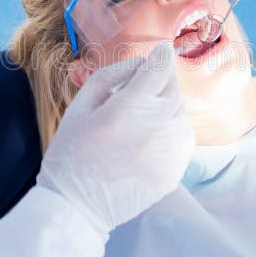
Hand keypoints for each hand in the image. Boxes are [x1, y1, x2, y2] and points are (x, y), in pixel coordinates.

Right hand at [36, 42, 194, 233]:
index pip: (158, 69)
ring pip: (180, 111)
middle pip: (173, 88)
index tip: (163, 49)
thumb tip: (142, 62)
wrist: (78, 207)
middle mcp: (156, 127)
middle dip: (161, 81)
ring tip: (140, 116)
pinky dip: (171, 128)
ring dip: (166, 105)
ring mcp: (170, 150)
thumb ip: (111, 75)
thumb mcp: (80, 106)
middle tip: (143, 87)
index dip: (161, 55)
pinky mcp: (176, 170)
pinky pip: (183, 136)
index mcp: (127, 108)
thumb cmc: (72, 153)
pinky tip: (148, 137)